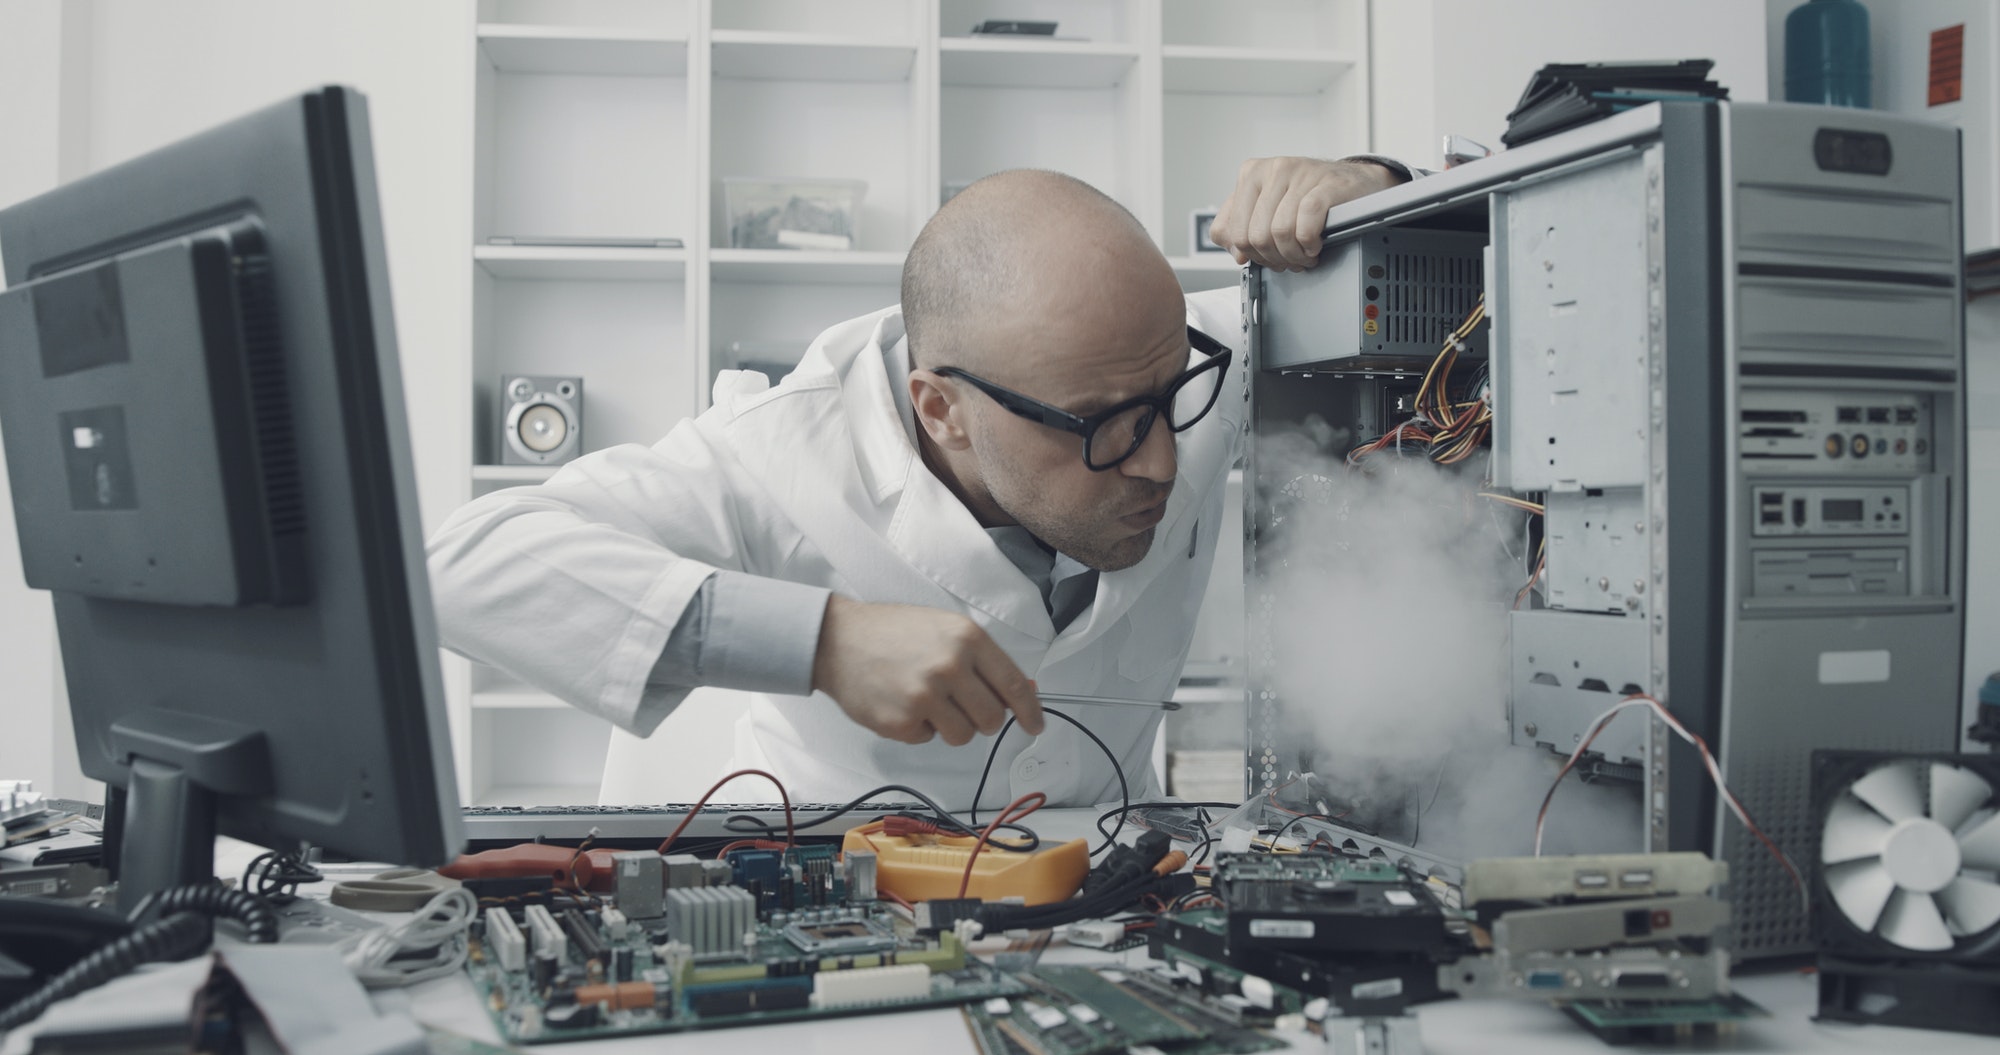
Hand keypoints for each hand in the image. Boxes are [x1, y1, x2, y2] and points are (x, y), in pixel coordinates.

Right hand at [810, 595, 1044, 745]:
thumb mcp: (944, 629)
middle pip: (992, 718)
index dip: (1030, 711)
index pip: (1014, 684)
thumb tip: (1023, 692)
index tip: (1036, 725)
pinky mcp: (901, 722)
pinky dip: (918, 728)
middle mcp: (950, 666)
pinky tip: (901, 703)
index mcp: (967, 638)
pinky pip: (927, 739)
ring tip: (926, 700)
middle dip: (982, 719)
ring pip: (963, 735)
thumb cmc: (893, 632)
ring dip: (950, 726)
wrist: (837, 639)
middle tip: (961, 706)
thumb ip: (982, 660)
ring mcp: (925, 696)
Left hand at [1208, 157, 1404, 270]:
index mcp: (1251, 174)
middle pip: (1256, 235)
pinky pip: (1306, 221)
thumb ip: (1239, 225)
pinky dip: (1309, 243)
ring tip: (1303, 255)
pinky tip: (1314, 245)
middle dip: (1273, 258)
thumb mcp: (1267, 206)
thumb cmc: (1310, 194)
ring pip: (1280, 232)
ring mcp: (1300, 173)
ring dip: (1293, 255)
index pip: (1233, 230)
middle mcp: (1273, 169)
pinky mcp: (1325, 183)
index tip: (1267, 257)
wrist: (1353, 182)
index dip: (1251, 254)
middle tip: (1289, 260)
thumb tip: (1237, 252)